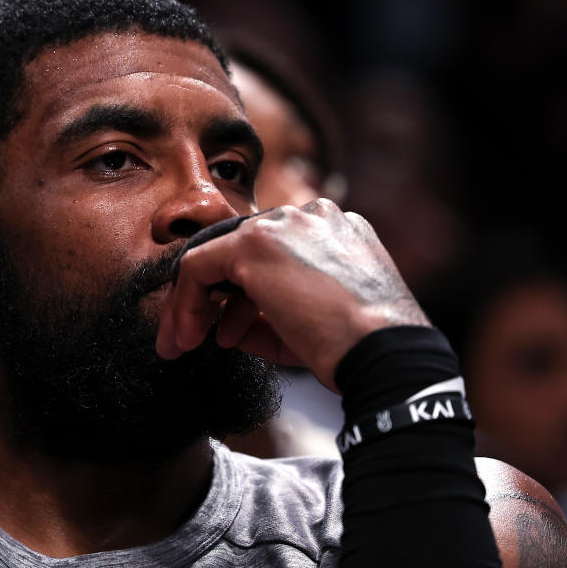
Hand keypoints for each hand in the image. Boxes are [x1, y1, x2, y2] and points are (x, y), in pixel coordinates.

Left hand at [155, 198, 428, 390]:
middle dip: (216, 299)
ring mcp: (281, 225)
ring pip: (217, 257)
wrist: (381, 352)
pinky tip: (185, 336)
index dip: (244, 295)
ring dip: (198, 306)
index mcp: (335, 230)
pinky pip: (199, 267)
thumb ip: (269, 314)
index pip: (273, 253)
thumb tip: (226, 326)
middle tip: (193, 337)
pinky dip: (185, 302)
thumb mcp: (313, 322)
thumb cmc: (355, 347)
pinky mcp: (253, 245)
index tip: (228, 331)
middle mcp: (310, 215)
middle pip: (243, 253)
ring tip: (189, 344)